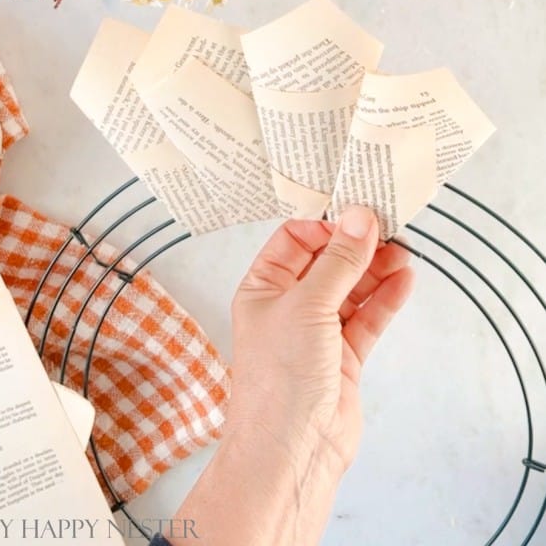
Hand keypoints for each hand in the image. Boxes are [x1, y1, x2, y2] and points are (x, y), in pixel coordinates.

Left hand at [226, 206, 413, 474]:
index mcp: (263, 287)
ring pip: (351, 289)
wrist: (291, 454)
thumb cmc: (279, 380)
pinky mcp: (343, 358)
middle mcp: (288, 307)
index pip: (295, 240)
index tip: (359, 214)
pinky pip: (367, 319)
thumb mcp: (307, 306)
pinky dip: (385, 299)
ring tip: (404, 252)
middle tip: (391, 228)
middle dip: (358, 246)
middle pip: (327, 262)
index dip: (327, 226)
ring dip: (376, 270)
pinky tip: (404, 280)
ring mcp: (317, 333)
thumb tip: (360, 218)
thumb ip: (339, 262)